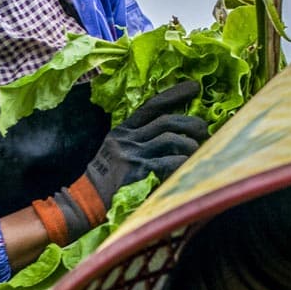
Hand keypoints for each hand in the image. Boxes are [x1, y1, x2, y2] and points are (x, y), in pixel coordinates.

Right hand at [39, 80, 207, 241]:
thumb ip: (139, 140)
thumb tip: (174, 132)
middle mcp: (127, 139)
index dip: (175, 94)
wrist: (86, 202)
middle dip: (190, 123)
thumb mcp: (116, 152)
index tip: (195, 87)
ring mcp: (132, 156)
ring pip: (171, 139)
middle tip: (204, 130)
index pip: (151, 106)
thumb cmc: (106, 181)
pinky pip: (168, 162)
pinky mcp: (138, 173)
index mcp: (122, 131)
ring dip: (190, 144)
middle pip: (166, 121)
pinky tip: (186, 166)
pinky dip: (182, 162)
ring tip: (198, 151)